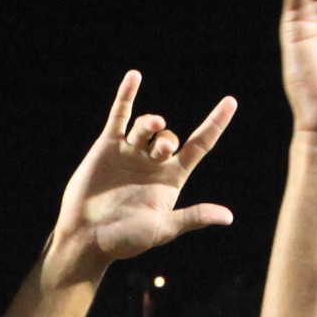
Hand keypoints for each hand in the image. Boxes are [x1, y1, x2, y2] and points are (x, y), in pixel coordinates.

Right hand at [44, 76, 235, 285]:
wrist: (86, 237)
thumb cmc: (125, 240)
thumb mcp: (163, 229)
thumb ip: (193, 217)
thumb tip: (227, 217)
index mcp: (171, 179)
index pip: (200, 145)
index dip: (215, 124)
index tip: (231, 102)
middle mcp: (153, 163)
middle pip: (170, 136)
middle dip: (167, 138)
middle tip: (162, 150)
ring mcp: (130, 153)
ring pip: (146, 126)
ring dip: (150, 122)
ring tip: (151, 126)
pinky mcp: (107, 147)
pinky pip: (119, 116)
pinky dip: (126, 96)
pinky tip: (134, 76)